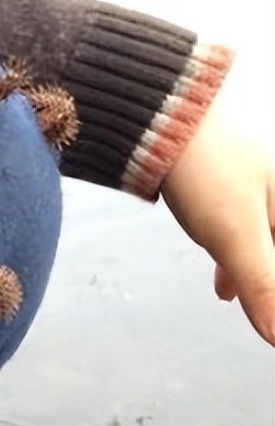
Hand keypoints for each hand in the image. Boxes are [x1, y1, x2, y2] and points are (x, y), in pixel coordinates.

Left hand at [161, 87, 274, 345]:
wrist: (161, 105)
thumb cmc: (206, 165)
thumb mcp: (236, 234)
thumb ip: (264, 286)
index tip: (270, 320)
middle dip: (269, 286)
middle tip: (262, 318)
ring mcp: (268, 176)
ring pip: (269, 237)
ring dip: (259, 275)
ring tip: (239, 306)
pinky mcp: (242, 174)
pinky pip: (254, 225)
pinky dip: (242, 256)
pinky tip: (223, 287)